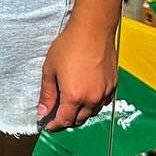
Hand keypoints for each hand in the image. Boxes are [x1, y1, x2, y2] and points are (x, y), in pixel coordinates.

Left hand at [35, 17, 117, 132]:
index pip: (64, 121)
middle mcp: (91, 99)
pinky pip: (102, 102)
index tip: (48, 125)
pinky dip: (93, 103)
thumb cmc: (69, 45)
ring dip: (80, 112)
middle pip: (78, 120)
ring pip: (91, 112)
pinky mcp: (113, 85)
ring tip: (70, 102)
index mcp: (74, 96)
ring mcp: (104, 93)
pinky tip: (85, 93)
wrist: (92, 30)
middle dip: (67, 120)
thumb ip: (47, 93)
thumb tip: (43, 112)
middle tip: (56, 113)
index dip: (54, 125)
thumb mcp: (50, 68)